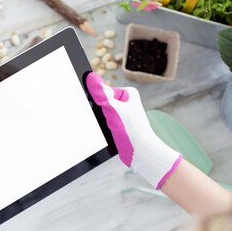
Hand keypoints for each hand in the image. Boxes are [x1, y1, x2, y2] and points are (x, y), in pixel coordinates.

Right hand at [86, 72, 181, 188]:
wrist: (140, 152)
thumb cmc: (132, 130)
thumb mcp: (113, 109)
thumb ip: (101, 94)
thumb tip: (91, 78)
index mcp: (129, 93)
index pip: (105, 92)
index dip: (100, 102)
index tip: (106, 111)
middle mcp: (127, 103)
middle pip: (103, 103)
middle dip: (101, 112)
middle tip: (109, 121)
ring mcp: (124, 115)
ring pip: (103, 115)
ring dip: (103, 122)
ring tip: (112, 128)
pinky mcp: (120, 126)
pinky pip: (106, 124)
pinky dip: (105, 129)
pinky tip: (111, 134)